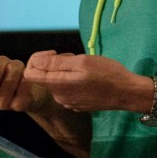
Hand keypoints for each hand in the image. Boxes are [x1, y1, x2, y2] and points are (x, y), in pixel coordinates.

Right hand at [0, 52, 50, 113]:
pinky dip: (26, 75)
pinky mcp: (19, 104)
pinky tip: (24, 80)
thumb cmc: (3, 77)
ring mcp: (2, 104)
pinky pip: (24, 81)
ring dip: (16, 66)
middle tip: (6, 66)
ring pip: (11, 71)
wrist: (27, 93)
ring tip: (16, 72)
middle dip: (2, 60)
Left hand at [23, 51, 150, 112]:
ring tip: (83, 66)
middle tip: (75, 57)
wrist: (126, 92)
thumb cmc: (105, 73)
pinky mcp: (76, 104)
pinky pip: (66, 88)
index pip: (30, 74)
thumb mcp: (81, 62)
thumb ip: (56, 62)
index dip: (37, 60)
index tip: (54, 53)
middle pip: (45, 75)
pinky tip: (87, 76)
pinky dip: (72, 79)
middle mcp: (59, 97)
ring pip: (57, 80)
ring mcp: (68, 102)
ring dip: (65, 70)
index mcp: (58, 85)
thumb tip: (34, 61)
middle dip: (56, 62)